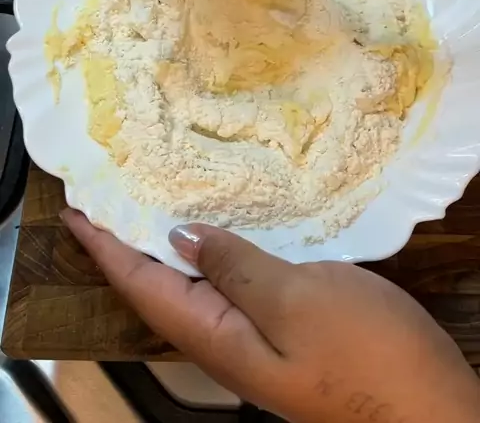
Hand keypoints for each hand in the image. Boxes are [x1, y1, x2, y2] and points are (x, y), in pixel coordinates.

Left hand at [62, 210, 479, 422]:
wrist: (432, 413)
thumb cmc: (366, 354)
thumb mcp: (297, 299)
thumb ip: (236, 269)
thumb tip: (182, 238)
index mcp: (215, 335)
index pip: (141, 284)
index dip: (106, 246)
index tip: (76, 211)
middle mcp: (226, 341)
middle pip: (160, 288)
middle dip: (129, 243)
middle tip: (112, 196)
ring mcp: (258, 340)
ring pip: (196, 286)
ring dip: (169, 245)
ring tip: (153, 203)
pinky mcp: (288, 333)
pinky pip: (233, 288)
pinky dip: (215, 253)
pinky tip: (225, 231)